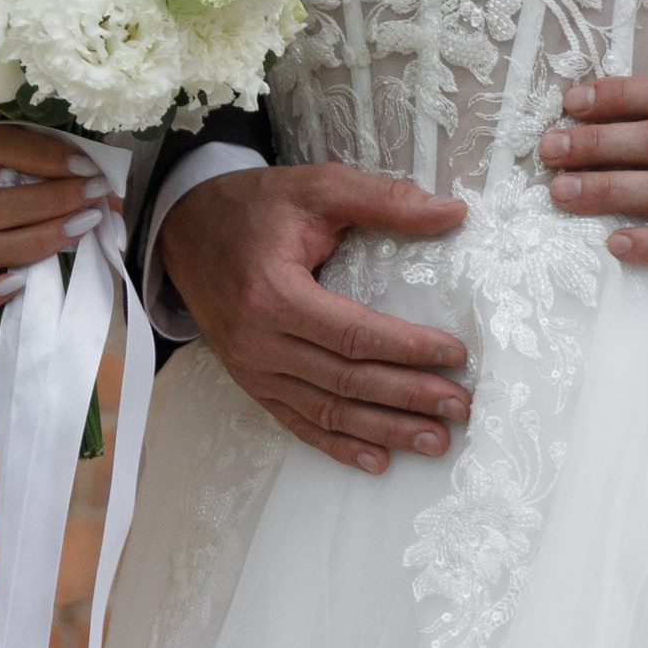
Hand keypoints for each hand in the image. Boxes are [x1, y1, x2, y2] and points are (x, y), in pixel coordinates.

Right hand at [0, 122, 119, 317]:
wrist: (8, 183)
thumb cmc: (37, 163)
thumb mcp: (52, 153)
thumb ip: (77, 167)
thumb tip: (111, 199)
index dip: (46, 158)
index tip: (89, 168)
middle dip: (53, 202)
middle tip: (95, 194)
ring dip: (38, 241)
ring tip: (82, 228)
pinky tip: (19, 284)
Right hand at [164, 165, 470, 474]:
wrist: (187, 229)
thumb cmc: (258, 206)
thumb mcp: (319, 186)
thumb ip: (385, 200)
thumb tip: (453, 212)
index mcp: (273, 293)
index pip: (353, 333)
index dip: (407, 348)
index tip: (456, 354)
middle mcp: (258, 341)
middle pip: (345, 380)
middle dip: (408, 397)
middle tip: (459, 407)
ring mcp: (251, 369)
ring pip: (326, 411)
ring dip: (384, 430)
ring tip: (435, 440)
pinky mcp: (251, 382)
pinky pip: (297, 422)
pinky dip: (339, 446)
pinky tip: (378, 460)